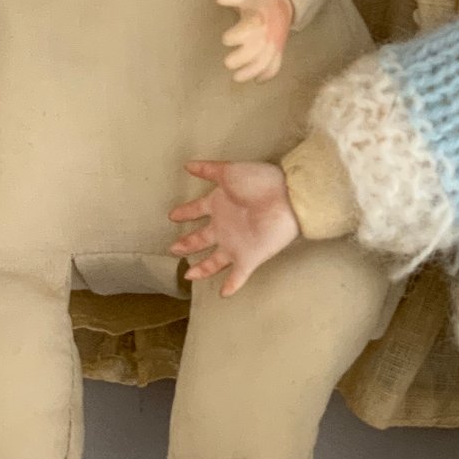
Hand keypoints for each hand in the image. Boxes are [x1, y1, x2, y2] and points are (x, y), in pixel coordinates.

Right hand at [168, 159, 300, 295]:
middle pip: (201, 238)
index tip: (172, 216)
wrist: (286, 197)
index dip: (185, 212)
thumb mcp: (229, 172)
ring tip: (189, 275)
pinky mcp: (249, 257)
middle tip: (173, 248)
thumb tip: (187, 165)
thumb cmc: (258, 182)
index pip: (197, 210)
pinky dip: (231, 285)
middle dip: (187, 244)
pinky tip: (223, 294)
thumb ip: (208, 170)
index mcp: (220, 205)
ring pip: (214, 261)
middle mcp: (225, 226)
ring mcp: (236, 244)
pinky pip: (238, 276)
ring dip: (202, 269)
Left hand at [217, 0, 293, 81]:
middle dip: (240, 59)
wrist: (283, 0)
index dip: (235, 37)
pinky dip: (268, 75)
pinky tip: (257, 81)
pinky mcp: (279, 50)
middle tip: (228, 62)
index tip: (226, 39)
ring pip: (265, 62)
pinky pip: (276, 65)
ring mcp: (275, 44)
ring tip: (237, 78)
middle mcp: (267, 33)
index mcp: (258, 18)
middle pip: (255, 51)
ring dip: (251, 72)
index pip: (247, 30)